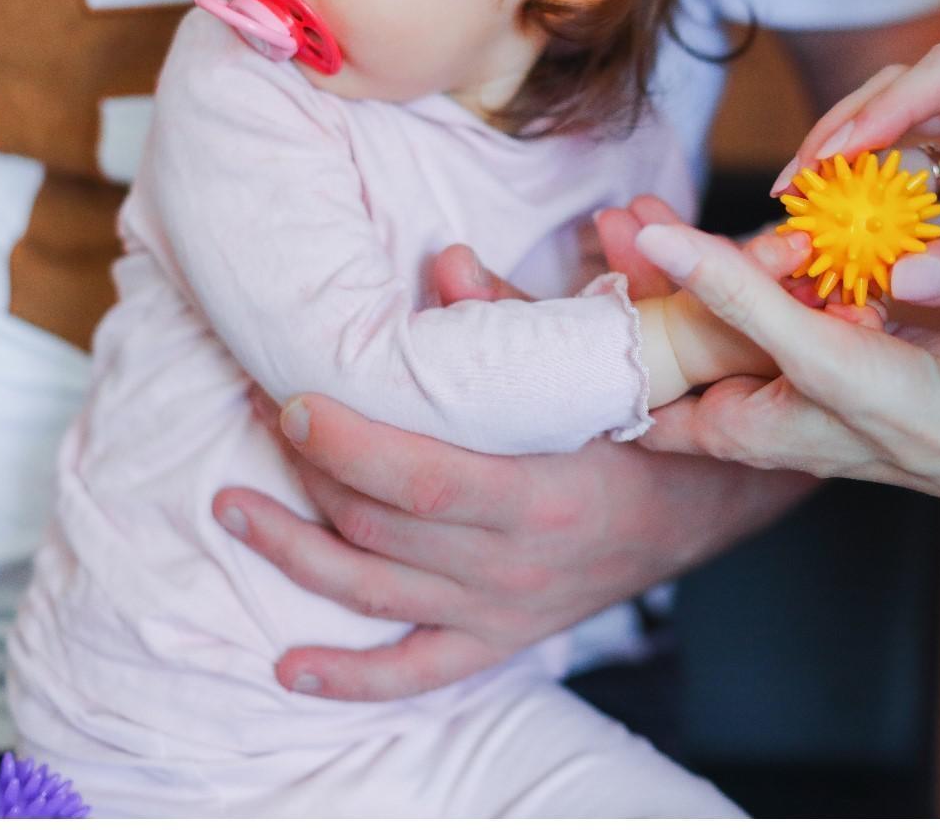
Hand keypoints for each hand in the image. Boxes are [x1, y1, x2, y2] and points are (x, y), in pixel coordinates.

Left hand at [212, 214, 816, 700]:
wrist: (706, 505)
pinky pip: (416, 671)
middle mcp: (515, 563)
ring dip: (294, 551)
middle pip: (379, 529)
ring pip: (375, 592)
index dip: (343, 445)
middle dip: (306, 473)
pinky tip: (288, 664)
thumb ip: (518, 320)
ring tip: (234, 508)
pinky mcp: (501, 638)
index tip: (291, 398)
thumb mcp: (598, 365)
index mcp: (542, 490)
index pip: (418, 479)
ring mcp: (505, 609)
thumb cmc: (646, 423)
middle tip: (260, 414)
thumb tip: (443, 263)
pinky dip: (348, 676)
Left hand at [635, 222, 939, 550]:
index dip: (609, 333)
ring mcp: (812, 374)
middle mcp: (766, 404)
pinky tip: (781, 228)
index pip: (643, 389)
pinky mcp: (855, 347)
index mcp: (737, 426)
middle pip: (688, 334)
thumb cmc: (922, 422)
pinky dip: (791, 264)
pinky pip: (806, 298)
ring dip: (720, 257)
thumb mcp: (816, 353)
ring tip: (666, 204)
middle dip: (655, 273)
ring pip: (746, 308)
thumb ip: (735, 295)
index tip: (586, 270)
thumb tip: (654, 240)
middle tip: (624, 208)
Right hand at [772, 44, 939, 365]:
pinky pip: (925, 196)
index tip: (833, 156)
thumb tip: (902, 276)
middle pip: (914, 98)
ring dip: (859, 175)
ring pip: (910, 145)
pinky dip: (885, 217)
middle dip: (850, 134)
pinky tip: (853, 246)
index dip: (883, 108)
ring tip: (809, 215)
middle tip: (797, 185)